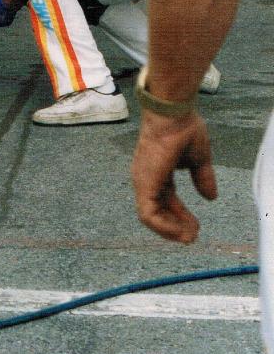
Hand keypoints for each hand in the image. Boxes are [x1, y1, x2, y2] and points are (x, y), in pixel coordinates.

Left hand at [131, 110, 217, 242]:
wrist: (173, 116)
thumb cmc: (183, 130)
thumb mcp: (198, 159)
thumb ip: (201, 178)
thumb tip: (210, 197)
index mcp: (157, 172)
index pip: (165, 200)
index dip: (180, 216)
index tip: (195, 227)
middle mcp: (146, 178)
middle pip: (157, 211)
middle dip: (175, 226)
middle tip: (192, 237)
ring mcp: (143, 181)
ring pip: (150, 217)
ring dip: (170, 230)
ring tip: (189, 237)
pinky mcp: (144, 184)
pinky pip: (148, 214)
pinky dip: (163, 226)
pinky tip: (180, 231)